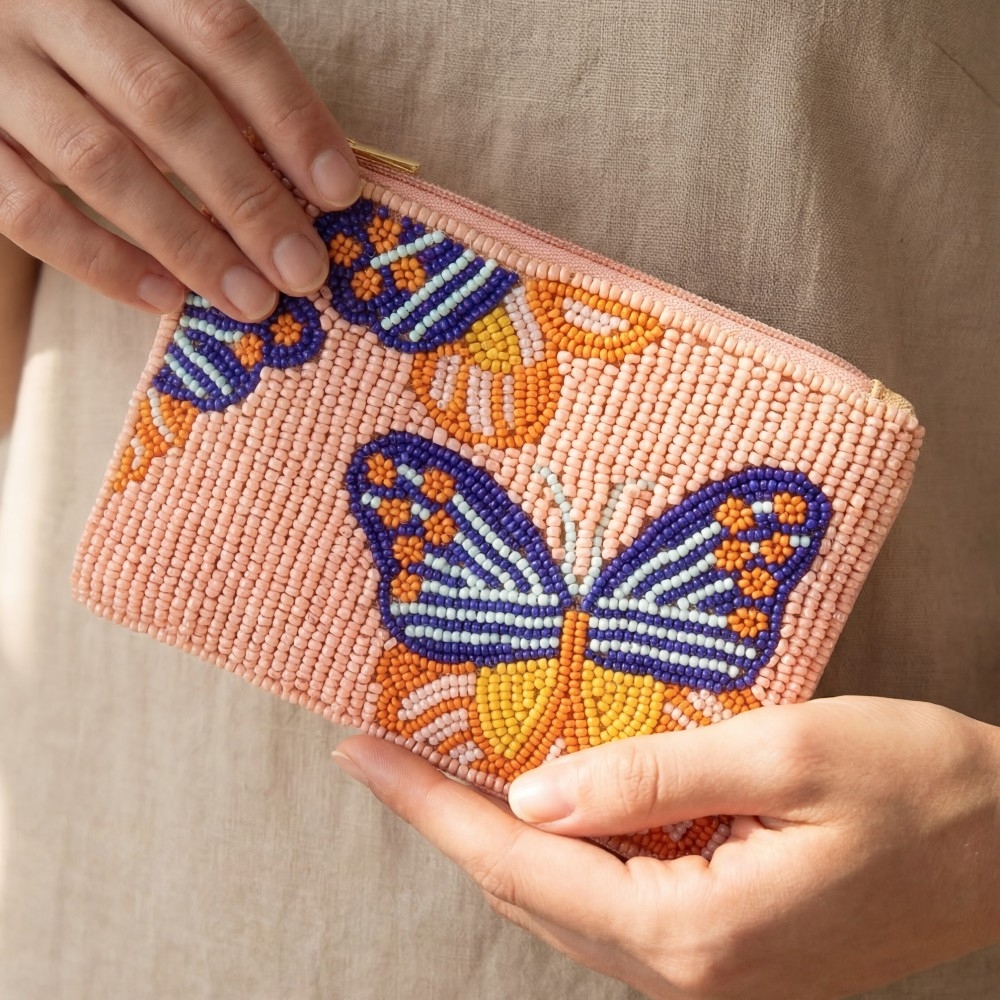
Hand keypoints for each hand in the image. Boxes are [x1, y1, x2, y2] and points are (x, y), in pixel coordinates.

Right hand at [0, 0, 359, 318]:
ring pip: (99, 160)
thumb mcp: (149, 29)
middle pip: (167, 103)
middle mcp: (49, 0)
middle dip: (247, 197)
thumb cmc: (91, 43)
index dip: (289, 113)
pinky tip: (166, 297)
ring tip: (251, 300)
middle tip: (303, 270)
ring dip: (188, 241)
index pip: (222, 31)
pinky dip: (102, 261)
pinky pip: (27, 210)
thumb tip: (307, 182)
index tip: (339, 191)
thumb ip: (212, 81)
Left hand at [334, 697, 999, 998]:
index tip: (361, 751)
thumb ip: (650, 778)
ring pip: (563, 900)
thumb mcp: (788, 753)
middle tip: (382, 749)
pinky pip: (611, 898)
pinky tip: (540, 801)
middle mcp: (687, 973)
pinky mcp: (724, 947)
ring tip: (438, 767)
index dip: (431, 805)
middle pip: (528, 890)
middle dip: (447, 817)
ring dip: (498, 832)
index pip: (521, 864)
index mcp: (695, 932)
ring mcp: (706, 970)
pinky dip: (560, 848)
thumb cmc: (920, 785)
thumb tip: (530, 797)